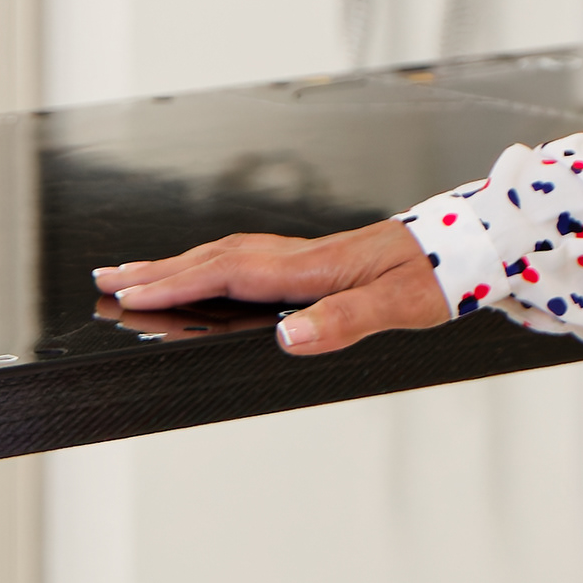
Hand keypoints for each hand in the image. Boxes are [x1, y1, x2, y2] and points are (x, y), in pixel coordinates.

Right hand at [93, 220, 453, 355]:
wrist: (476, 244)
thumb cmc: (443, 274)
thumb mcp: (401, 306)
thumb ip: (345, 322)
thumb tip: (287, 338)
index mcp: (315, 267)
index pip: (231, 274)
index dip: (178, 284)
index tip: (128, 293)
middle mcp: (306, 257)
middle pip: (217, 258)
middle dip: (159, 269)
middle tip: (106, 278)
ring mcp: (312, 256)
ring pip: (231, 254)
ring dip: (181, 264)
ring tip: (137, 274)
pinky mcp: (323, 262)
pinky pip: (251, 259)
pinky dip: (214, 264)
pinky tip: (207, 276)